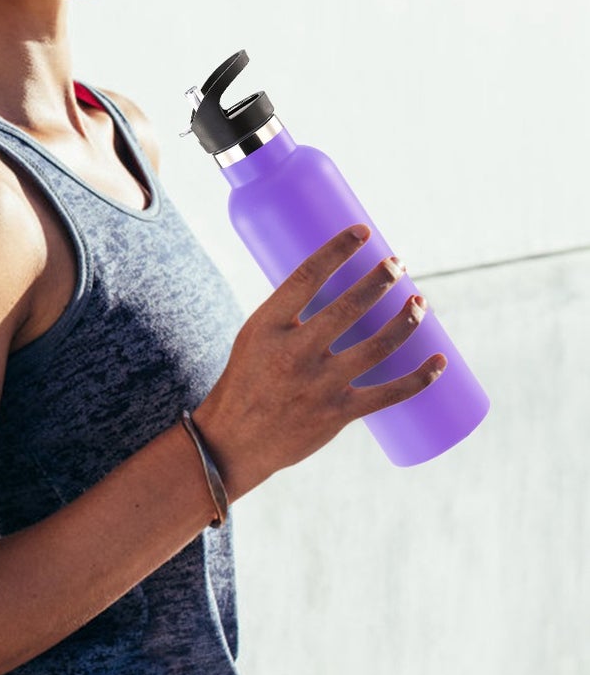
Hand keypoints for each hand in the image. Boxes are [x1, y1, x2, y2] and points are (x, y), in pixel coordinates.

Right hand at [193, 225, 445, 496]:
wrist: (233, 442)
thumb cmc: (247, 381)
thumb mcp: (254, 339)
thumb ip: (292, 316)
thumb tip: (341, 287)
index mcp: (267, 327)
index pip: (306, 276)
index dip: (338, 249)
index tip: (362, 232)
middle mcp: (293, 353)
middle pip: (349, 306)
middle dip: (381, 279)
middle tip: (397, 264)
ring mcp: (318, 385)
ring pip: (377, 346)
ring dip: (406, 320)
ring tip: (420, 301)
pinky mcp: (338, 414)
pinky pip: (389, 393)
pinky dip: (420, 377)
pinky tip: (439, 360)